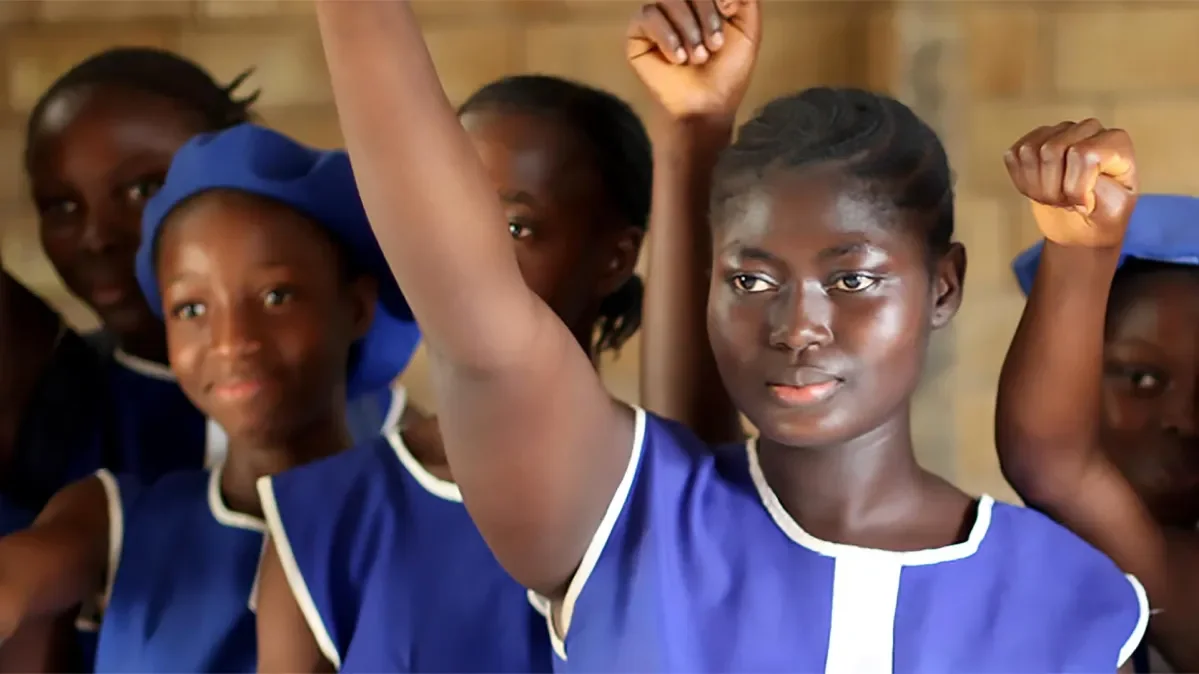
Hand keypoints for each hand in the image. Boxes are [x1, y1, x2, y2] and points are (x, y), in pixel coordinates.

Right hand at [627, 0, 760, 120]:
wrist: (707, 105)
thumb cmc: (728, 71)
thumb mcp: (749, 30)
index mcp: (704, 1)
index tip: (729, 12)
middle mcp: (680, 3)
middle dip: (707, 15)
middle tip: (714, 46)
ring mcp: (657, 16)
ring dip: (689, 29)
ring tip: (697, 58)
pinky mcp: (637, 33)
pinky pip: (647, 15)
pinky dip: (666, 36)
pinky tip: (677, 58)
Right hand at [1004, 119, 1137, 247]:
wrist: (1083, 226)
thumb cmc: (1102, 217)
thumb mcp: (1115, 212)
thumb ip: (1103, 189)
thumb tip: (1078, 171)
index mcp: (1116, 142)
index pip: (1083, 154)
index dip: (1074, 187)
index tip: (1081, 206)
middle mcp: (1088, 130)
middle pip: (1051, 149)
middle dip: (1052, 188)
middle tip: (1064, 203)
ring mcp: (1059, 132)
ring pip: (1029, 150)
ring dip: (1035, 185)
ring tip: (1051, 196)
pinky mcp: (1034, 141)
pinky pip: (1015, 154)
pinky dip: (1021, 179)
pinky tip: (1037, 188)